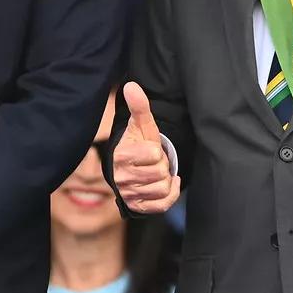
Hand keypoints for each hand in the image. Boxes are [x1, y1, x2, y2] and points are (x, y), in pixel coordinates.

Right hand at [112, 82, 179, 212]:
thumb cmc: (138, 144)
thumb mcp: (141, 125)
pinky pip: (162, 204)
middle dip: (163, 166)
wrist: (130, 168)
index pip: (153, 154)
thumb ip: (139, 106)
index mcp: (121, 155)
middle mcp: (122, 177)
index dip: (158, 151)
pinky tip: (168, 184)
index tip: (151, 150)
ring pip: (162, 189)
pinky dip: (170, 194)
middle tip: (156, 163)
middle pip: (159, 173)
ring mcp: (129, 193)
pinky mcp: (137, 206)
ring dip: (166, 180)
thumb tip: (131, 85)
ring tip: (157, 173)